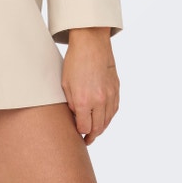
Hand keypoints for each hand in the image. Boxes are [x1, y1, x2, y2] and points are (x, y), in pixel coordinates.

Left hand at [61, 27, 118, 144]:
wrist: (91, 42)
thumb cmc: (75, 61)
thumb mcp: (65, 83)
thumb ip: (70, 103)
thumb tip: (75, 117)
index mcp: (83, 100)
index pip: (84, 127)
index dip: (80, 132)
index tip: (77, 134)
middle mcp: (98, 101)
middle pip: (97, 128)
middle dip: (91, 135)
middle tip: (87, 139)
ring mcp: (109, 95)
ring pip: (107, 121)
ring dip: (101, 128)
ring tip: (95, 131)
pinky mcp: (116, 89)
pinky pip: (114, 110)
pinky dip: (109, 117)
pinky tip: (104, 118)